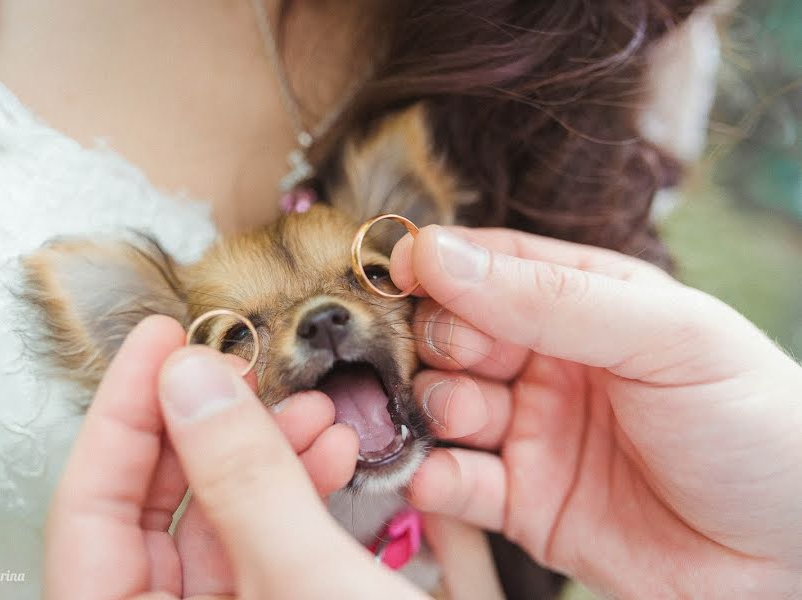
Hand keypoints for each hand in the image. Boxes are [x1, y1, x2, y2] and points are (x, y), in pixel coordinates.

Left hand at [45, 316, 426, 599]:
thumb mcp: (310, 585)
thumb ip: (244, 481)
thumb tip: (191, 383)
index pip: (86, 515)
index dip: (118, 415)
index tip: (157, 342)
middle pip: (151, 513)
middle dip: (204, 427)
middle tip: (233, 364)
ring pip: (216, 522)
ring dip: (264, 453)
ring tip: (308, 410)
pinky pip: (264, 542)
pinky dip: (295, 490)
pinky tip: (328, 453)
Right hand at [390, 226, 801, 597]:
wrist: (791, 556)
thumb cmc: (752, 422)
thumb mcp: (664, 337)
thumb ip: (550, 299)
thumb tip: (436, 253)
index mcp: (586, 302)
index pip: (492, 265)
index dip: (440, 263)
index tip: (399, 270)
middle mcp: (549, 361)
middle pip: (454, 331)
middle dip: (439, 338)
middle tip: (457, 356)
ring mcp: (532, 432)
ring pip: (443, 403)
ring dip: (434, 404)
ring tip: (464, 415)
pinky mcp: (522, 503)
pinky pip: (455, 483)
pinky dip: (432, 477)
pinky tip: (439, 474)